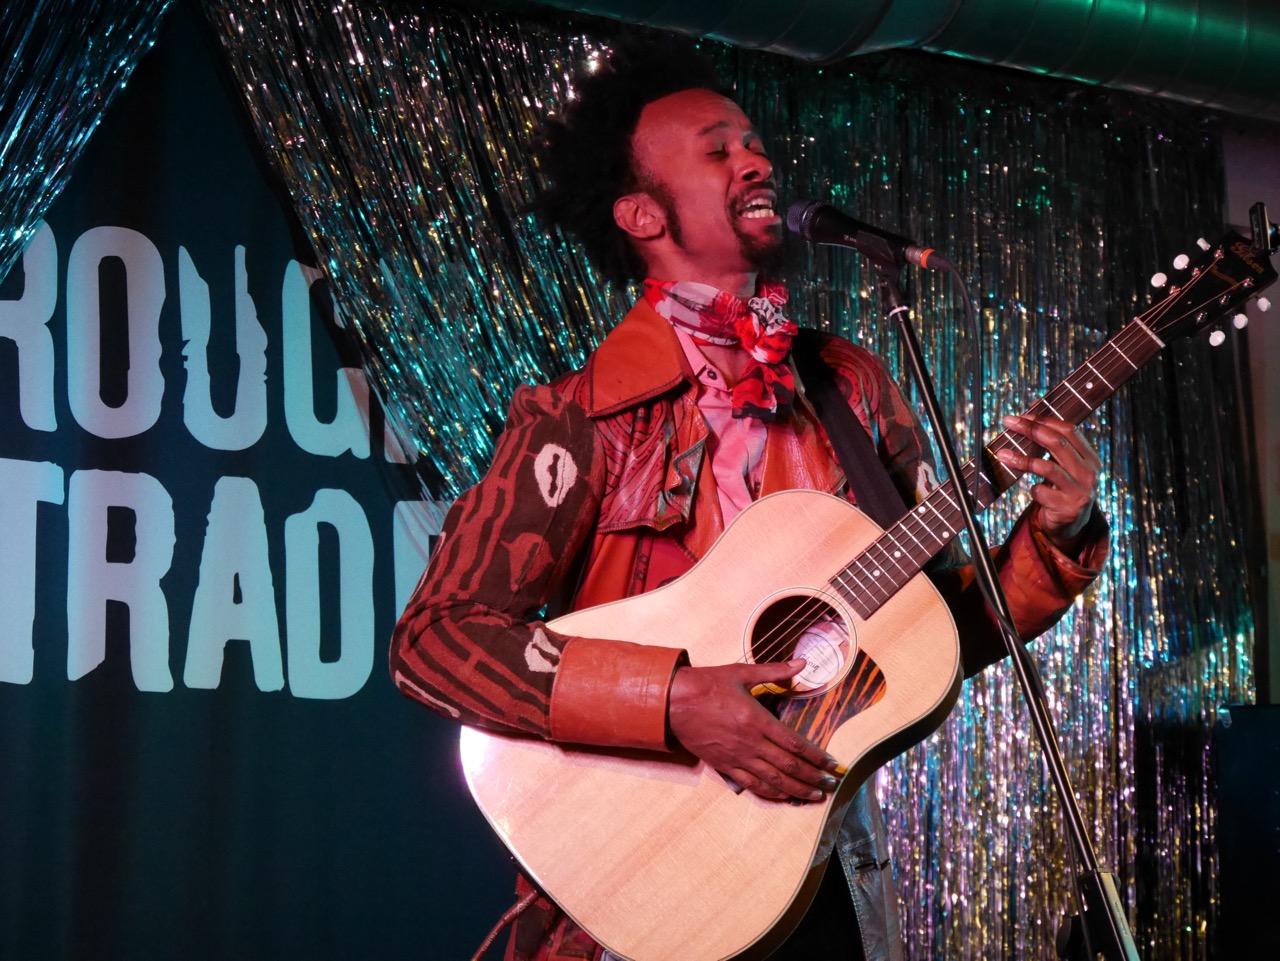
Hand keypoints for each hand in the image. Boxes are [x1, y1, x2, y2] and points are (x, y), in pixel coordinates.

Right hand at [667, 660, 840, 801]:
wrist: (673, 702)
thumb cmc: (708, 684)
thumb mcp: (741, 673)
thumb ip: (774, 671)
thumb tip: (802, 663)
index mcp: (757, 719)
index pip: (795, 743)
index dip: (816, 756)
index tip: (832, 763)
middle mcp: (751, 742)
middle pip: (789, 766)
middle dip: (813, 778)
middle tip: (831, 785)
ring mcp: (737, 757)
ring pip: (773, 780)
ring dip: (797, 790)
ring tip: (814, 796)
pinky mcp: (725, 766)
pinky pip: (752, 784)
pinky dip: (771, 793)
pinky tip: (784, 796)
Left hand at [996, 414, 1100, 550]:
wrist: (1071, 526)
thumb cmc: (1062, 489)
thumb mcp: (1065, 467)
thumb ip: (1054, 447)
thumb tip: (1028, 420)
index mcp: (1090, 458)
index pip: (1069, 431)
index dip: (1045, 420)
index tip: (1023, 415)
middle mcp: (1088, 473)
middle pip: (1057, 443)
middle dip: (1031, 429)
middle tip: (1009, 422)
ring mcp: (1079, 491)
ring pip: (1047, 467)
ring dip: (1021, 459)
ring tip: (1002, 454)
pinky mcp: (1067, 508)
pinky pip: (1041, 492)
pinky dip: (1032, 489)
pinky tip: (1032, 490)